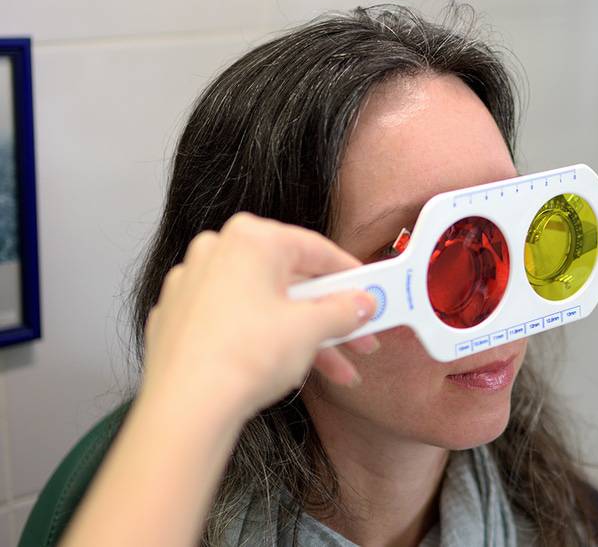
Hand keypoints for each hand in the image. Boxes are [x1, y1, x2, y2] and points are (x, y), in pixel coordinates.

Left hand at [140, 212, 378, 419]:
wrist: (187, 408)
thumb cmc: (240, 358)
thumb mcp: (311, 330)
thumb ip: (344, 310)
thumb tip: (360, 304)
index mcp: (250, 240)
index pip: (315, 249)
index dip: (350, 275)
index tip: (368, 292)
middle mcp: (217, 252)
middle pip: (290, 280)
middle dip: (328, 315)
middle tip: (355, 335)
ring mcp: (193, 284)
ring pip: (264, 304)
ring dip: (302, 335)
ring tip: (333, 368)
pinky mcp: (179, 318)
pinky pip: (236, 321)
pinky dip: (264, 339)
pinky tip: (288, 367)